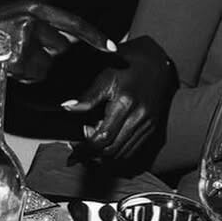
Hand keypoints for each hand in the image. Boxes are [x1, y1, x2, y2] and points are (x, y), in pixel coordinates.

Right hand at [0, 3, 114, 81]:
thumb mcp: (15, 16)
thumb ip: (41, 26)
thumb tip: (65, 42)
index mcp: (36, 8)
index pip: (75, 23)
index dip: (95, 37)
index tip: (112, 48)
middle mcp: (33, 20)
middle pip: (63, 48)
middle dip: (50, 56)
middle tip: (24, 54)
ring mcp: (24, 39)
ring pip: (48, 65)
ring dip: (34, 69)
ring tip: (10, 60)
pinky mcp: (14, 57)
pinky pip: (32, 75)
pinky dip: (22, 76)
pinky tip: (5, 67)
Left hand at [64, 36, 175, 160]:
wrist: (154, 64)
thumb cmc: (127, 68)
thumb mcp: (105, 77)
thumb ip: (88, 96)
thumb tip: (67, 108)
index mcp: (125, 104)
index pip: (103, 138)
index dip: (86, 149)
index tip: (73, 152)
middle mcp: (139, 117)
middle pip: (112, 150)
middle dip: (93, 155)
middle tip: (79, 150)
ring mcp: (148, 124)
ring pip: (123, 153)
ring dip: (105, 156)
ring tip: (92, 147)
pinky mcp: (152, 127)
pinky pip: (134, 149)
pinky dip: (118, 153)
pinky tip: (108, 145)